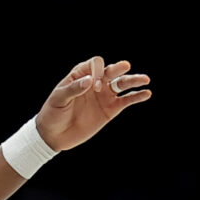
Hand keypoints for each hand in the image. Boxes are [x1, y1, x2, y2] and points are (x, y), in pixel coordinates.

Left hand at [33, 57, 151, 152]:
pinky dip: (137, 97)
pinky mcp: (110, 109)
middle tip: (124, 67)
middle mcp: (96, 82)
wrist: (54, 135)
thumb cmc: (53, 113)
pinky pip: (126, 100)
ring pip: (122, 84)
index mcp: (81, 74)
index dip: (96, 72)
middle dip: (117, 68)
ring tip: (145, 79)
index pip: (95, 64)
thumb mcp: (59, 99)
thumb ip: (73, 89)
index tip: (92, 86)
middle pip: (111, 70)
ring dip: (133, 80)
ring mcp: (104, 95)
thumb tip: (89, 81)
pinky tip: (146, 93)